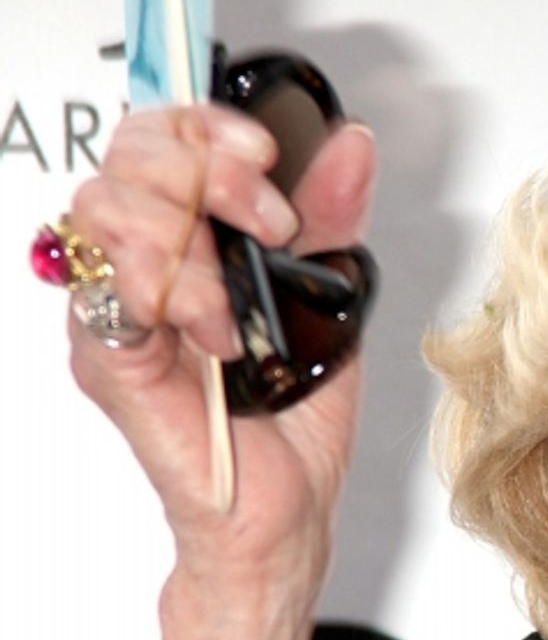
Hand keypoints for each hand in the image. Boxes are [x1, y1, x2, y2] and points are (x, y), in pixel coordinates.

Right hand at [67, 105, 376, 639]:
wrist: (282, 516)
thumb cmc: (294, 423)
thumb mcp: (329, 302)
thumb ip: (330, 219)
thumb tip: (348, 144)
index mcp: (195, 239)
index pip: (168, 135)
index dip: (210, 124)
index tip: (266, 154)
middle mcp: (147, 265)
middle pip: (129, 153)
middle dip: (208, 168)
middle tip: (268, 221)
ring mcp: (120, 309)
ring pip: (107, 206)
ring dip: (191, 239)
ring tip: (241, 302)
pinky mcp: (110, 359)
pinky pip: (107, 291)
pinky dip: (171, 295)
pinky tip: (218, 334)